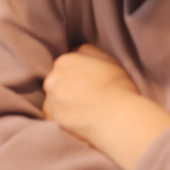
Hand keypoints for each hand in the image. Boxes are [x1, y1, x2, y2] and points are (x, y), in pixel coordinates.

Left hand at [43, 44, 169, 169]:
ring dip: (63, 103)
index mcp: (64, 61)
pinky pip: (53, 117)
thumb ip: (88, 51)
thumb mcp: (108, 60)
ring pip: (53, 100)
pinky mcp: (54, 119)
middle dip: (66, 88)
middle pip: (56, 82)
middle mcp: (53, 79)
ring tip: (81, 111)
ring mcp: (52, 99)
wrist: (118, 117)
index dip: (75, 75)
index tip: (86, 84)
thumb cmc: (118, 87)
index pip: (63, 66)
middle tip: (84, 98)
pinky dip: (61, 118)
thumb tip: (74, 49)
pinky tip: (77, 120)